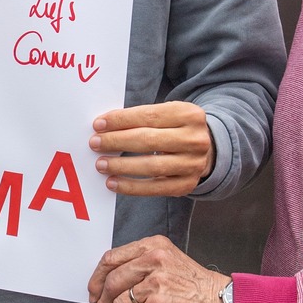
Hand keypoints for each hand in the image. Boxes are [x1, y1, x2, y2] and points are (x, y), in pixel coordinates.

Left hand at [88, 234, 229, 302]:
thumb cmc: (197, 290)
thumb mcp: (169, 264)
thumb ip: (140, 268)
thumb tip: (107, 286)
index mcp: (154, 246)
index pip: (111, 258)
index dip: (97, 278)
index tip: (93, 292)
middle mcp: (154, 259)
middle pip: (111, 281)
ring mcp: (156, 281)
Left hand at [90, 102, 213, 196]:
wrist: (207, 149)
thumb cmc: (176, 129)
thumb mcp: (167, 115)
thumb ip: (141, 118)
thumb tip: (104, 127)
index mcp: (189, 114)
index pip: (149, 116)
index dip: (121, 120)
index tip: (98, 125)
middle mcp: (195, 139)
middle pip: (149, 140)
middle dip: (117, 141)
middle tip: (95, 144)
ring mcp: (193, 164)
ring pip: (151, 166)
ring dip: (121, 166)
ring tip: (101, 164)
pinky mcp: (187, 184)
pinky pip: (154, 188)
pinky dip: (130, 187)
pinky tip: (112, 183)